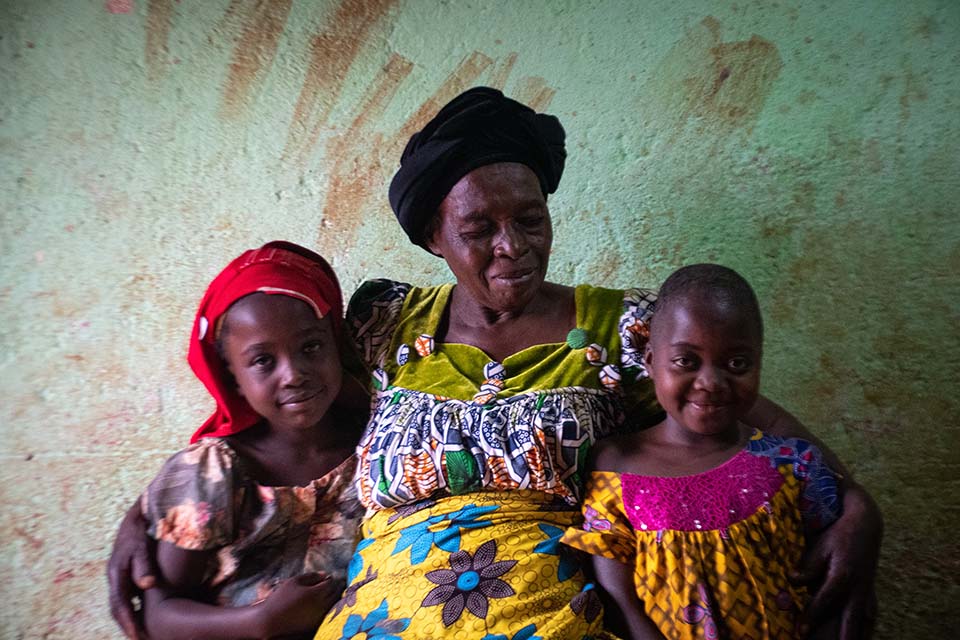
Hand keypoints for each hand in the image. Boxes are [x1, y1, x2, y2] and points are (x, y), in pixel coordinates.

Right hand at [107, 500, 157, 639]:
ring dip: (128, 618)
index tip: (136, 635)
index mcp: (116, 573)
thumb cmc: (141, 531)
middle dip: (126, 625)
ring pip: (120, 603)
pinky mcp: (123, 574)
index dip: (128, 621)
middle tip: (139, 639)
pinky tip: (143, 615)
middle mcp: (114, 577)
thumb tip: (147, 585)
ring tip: (140, 633)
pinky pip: (126, 596)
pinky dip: (132, 608)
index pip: (121, 604)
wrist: (136, 517)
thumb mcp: (141, 546)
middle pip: (117, 607)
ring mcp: (117, 576)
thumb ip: (144, 565)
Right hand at [256, 573, 344, 637]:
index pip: (330, 582)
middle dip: (334, 586)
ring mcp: (319, 616)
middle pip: (335, 593)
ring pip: (333, 604)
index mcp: (316, 593)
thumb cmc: (281, 598)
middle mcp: (320, 605)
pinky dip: (328, 607)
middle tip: (331, 583)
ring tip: (328, 592)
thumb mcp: (294, 581)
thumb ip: (311, 576)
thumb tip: (324, 574)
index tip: (327, 576)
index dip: (329, 578)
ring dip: (333, 596)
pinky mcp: (315, 624)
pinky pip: (327, 613)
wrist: (271, 620)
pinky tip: (322, 604)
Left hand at [793, 483, 881, 638]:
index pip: (824, 601)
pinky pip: (871, 617)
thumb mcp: (820, 546)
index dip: (811, 617)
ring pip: (865, 623)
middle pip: (850, 620)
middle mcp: (859, 588)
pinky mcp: (871, 593)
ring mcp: (868, 592)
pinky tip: (862, 638)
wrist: (865, 526)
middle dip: (840, 638)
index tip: (800, 632)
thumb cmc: (838, 535)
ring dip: (857, 637)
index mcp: (843, 575)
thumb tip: (792, 580)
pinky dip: (867, 631)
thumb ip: (808, 566)